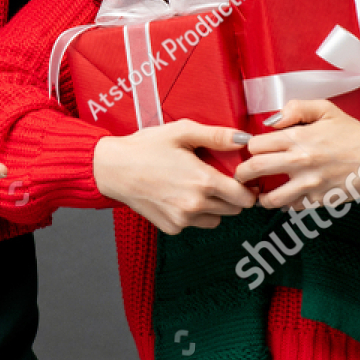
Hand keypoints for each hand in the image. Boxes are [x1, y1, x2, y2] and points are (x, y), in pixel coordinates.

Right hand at [92, 119, 256, 235]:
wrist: (113, 169)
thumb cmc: (145, 147)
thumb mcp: (181, 132)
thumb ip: (216, 136)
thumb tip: (244, 140)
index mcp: (204, 181)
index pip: (246, 197)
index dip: (247, 187)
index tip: (239, 178)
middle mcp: (196, 205)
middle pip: (235, 209)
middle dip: (231, 194)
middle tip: (216, 177)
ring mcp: (183, 219)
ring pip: (217, 219)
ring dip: (214, 206)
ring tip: (196, 186)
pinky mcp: (172, 227)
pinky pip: (195, 224)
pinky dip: (193, 213)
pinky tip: (178, 194)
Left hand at [232, 99, 359, 210]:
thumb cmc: (351, 134)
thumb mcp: (326, 109)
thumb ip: (296, 108)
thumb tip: (271, 121)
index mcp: (298, 138)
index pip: (255, 145)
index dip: (249, 147)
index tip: (251, 150)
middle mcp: (300, 162)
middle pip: (254, 170)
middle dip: (242, 173)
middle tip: (242, 174)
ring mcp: (309, 184)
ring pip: (270, 198)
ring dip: (260, 196)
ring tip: (260, 191)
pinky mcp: (318, 200)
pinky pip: (291, 207)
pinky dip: (284, 204)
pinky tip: (285, 196)